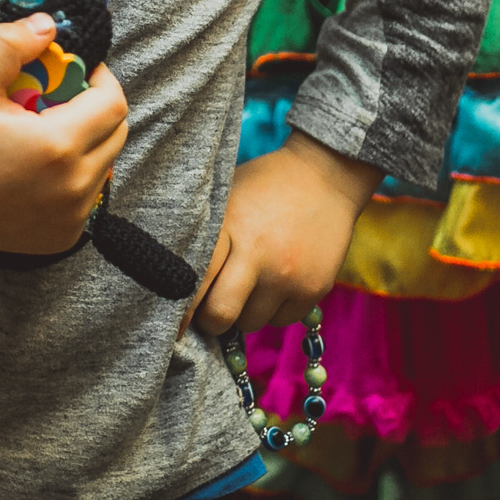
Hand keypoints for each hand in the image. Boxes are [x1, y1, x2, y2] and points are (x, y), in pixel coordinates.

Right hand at [0, 14, 129, 253]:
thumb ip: (9, 44)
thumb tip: (48, 25)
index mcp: (57, 146)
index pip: (113, 102)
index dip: (99, 78)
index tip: (72, 70)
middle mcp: (73, 187)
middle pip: (116, 133)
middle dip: (96, 108)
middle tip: (59, 98)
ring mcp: (71, 218)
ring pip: (104, 165)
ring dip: (86, 142)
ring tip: (46, 132)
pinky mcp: (63, 237)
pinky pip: (87, 196)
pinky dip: (74, 177)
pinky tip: (39, 169)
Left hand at [184, 130, 378, 336]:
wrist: (326, 175)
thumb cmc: (263, 186)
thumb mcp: (227, 197)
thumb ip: (207, 237)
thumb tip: (177, 281)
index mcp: (229, 226)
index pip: (195, 280)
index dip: (180, 309)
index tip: (173, 325)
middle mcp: (257, 253)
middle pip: (220, 315)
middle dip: (211, 320)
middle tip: (211, 308)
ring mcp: (288, 273)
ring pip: (251, 323)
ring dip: (245, 312)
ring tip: (250, 284)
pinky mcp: (314, 288)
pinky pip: (282, 321)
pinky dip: (274, 310)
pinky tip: (277, 282)